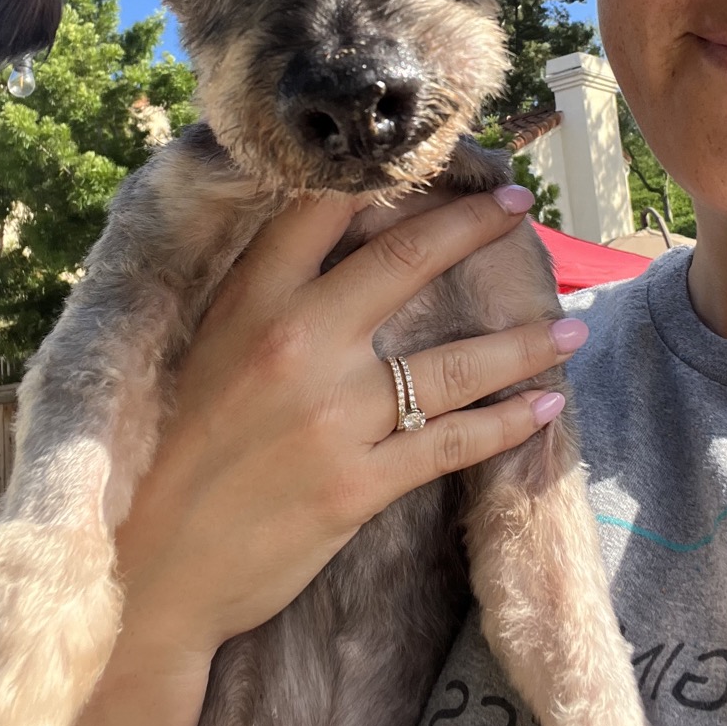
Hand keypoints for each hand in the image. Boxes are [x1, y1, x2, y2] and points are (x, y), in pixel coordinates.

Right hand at [113, 185, 586, 661]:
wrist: (152, 568)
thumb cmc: (173, 450)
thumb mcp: (203, 351)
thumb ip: (262, 295)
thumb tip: (326, 233)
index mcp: (251, 303)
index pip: (326, 209)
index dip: (389, 176)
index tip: (439, 156)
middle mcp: (297, 345)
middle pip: (406, 262)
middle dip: (473, 226)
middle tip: (521, 203)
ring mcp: (334, 417)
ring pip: (454, 364)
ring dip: (524, 341)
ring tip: (574, 325)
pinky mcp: (358, 485)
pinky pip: (452, 444)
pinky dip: (507, 424)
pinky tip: (546, 406)